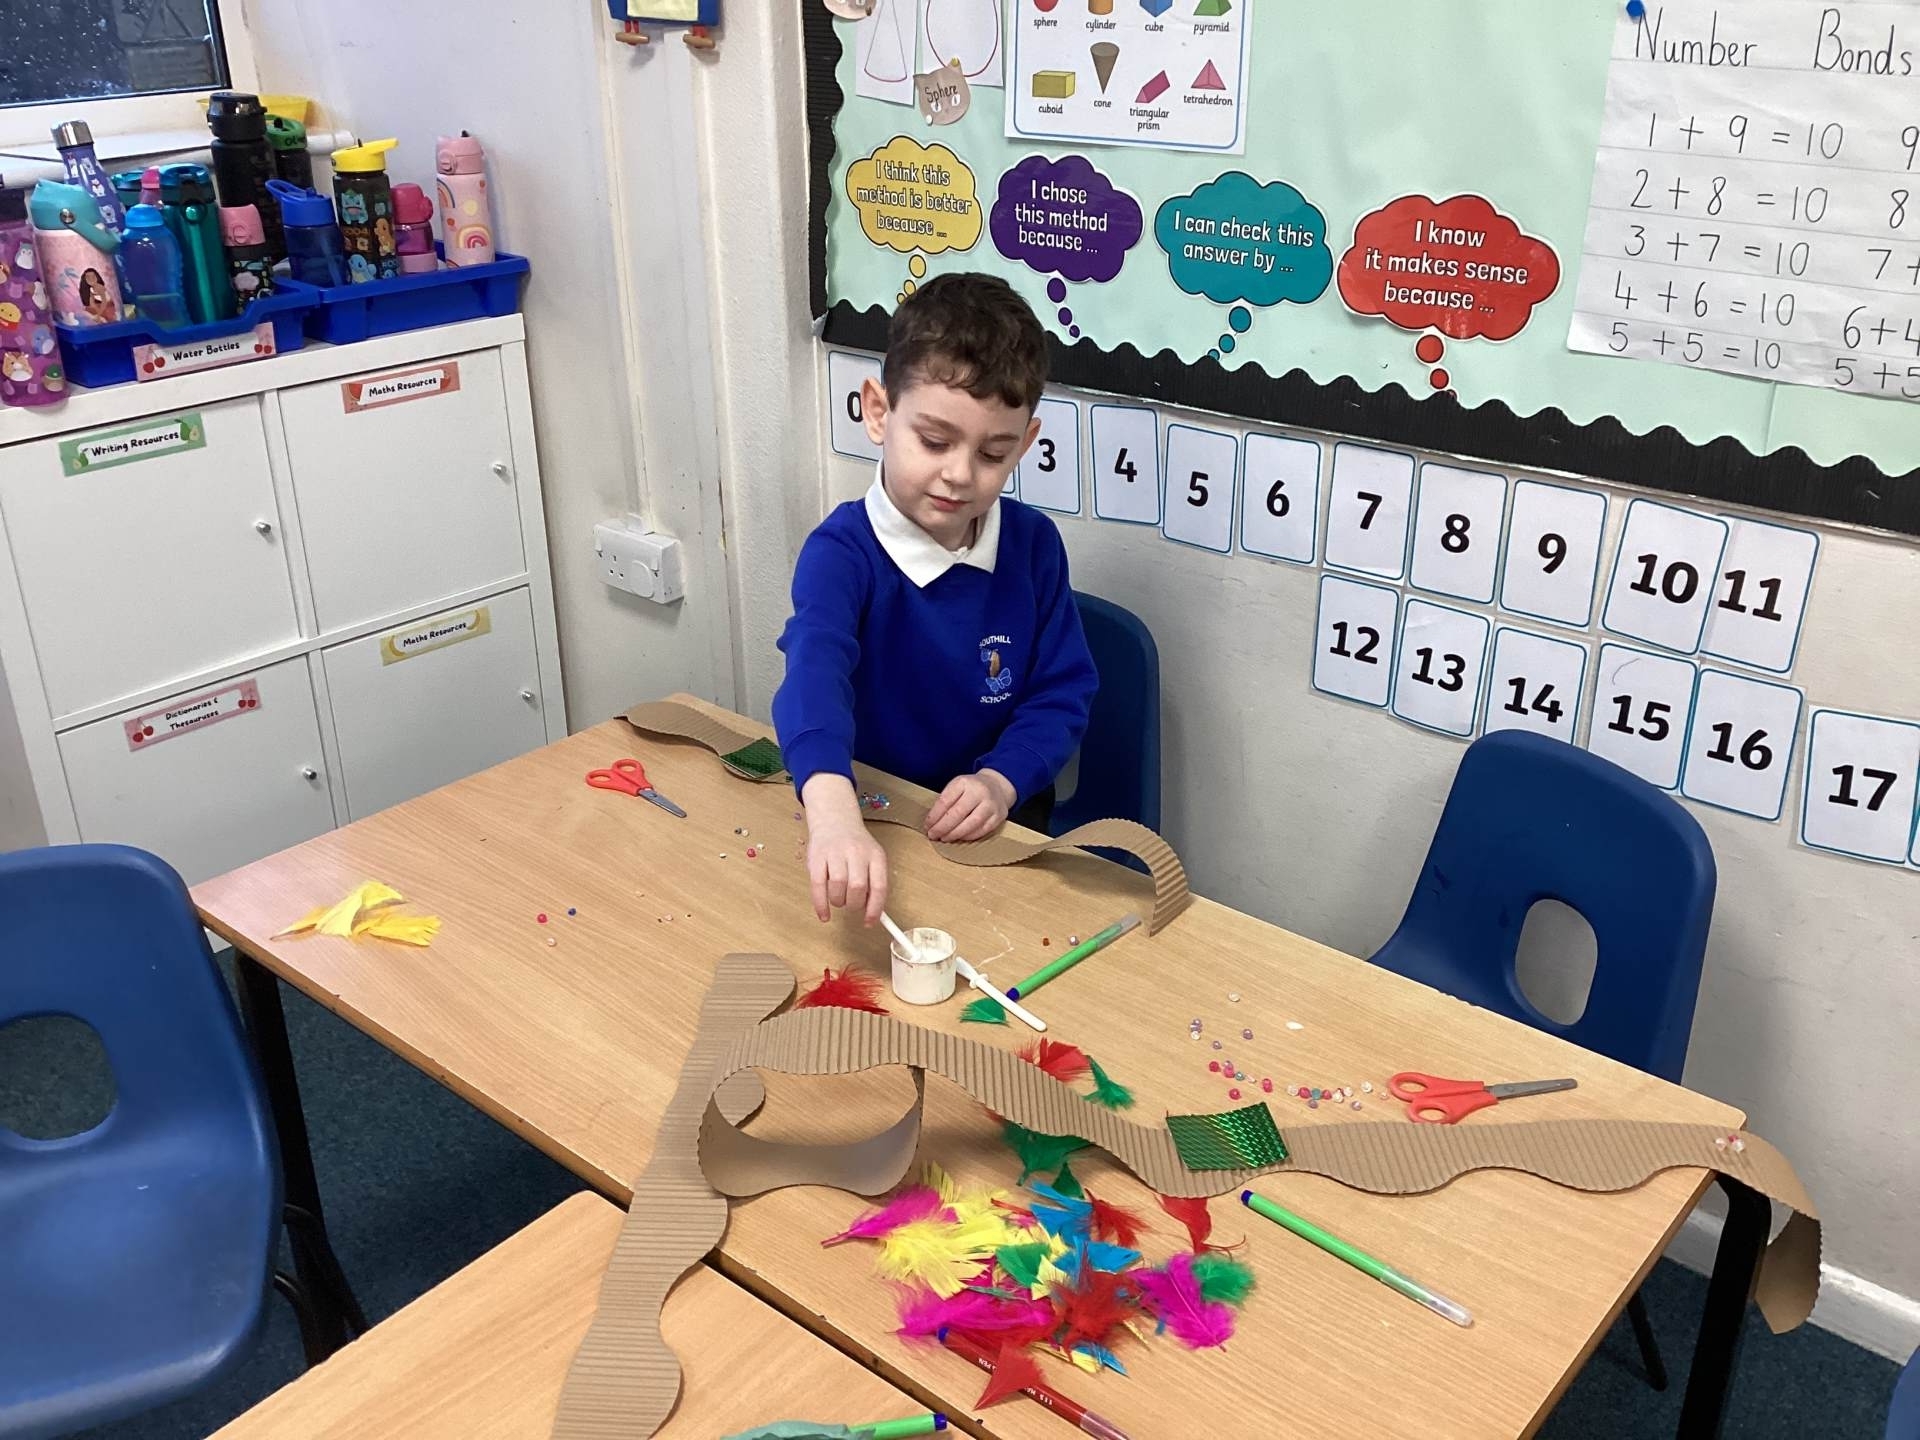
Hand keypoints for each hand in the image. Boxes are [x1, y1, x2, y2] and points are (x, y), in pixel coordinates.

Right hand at [800, 773, 888, 924]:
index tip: (870, 922)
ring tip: (839, 899)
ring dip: (838, 902)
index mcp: (875, 855)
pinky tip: (824, 914)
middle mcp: (856, 852)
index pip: (879, 886)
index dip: (875, 908)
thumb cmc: (855, 846)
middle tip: (852, 906)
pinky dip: (820, 905)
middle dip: (854, 904)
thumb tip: (873, 913)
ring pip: (837, 886)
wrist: (835, 820)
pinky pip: (817, 885)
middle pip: (857, 887)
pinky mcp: (816, 857)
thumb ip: (874, 883)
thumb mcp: (872, 858)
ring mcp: (835, 853)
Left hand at [926, 769, 1015, 843]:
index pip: (945, 801)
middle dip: (942, 827)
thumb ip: (946, 801)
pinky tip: (959, 838)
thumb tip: (932, 823)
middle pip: (958, 813)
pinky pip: (982, 830)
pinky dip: (968, 836)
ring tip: (945, 838)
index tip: (927, 826)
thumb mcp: (957, 786)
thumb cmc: (971, 788)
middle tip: (933, 835)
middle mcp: (979, 792)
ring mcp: (991, 804)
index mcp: (964, 782)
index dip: (934, 816)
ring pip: (971, 824)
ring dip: (955, 834)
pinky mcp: (999, 816)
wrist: (997, 786)